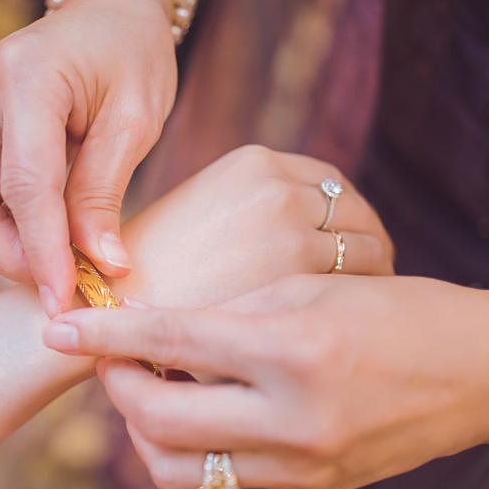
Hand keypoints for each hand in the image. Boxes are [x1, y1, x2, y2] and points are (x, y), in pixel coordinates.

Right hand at [0, 0, 177, 316]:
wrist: (108, 12)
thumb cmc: (131, 55)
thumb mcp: (135, 120)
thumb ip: (105, 192)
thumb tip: (100, 264)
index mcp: (28, 77)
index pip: (24, 185)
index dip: (42, 251)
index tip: (64, 299)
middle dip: (10, 255)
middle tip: (61, 285)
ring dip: (3, 242)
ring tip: (57, 260)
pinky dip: (2, 219)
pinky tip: (42, 231)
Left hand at [44, 274, 488, 488]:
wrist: (473, 372)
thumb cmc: (395, 311)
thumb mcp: (308, 290)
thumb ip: (227, 313)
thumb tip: (154, 328)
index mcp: (292, 350)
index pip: (170, 340)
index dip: (104, 332)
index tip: (57, 327)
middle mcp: (293, 420)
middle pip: (156, 419)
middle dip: (114, 386)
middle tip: (108, 356)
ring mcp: (301, 465)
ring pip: (175, 467)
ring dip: (144, 427)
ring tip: (150, 383)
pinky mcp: (308, 488)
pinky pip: (219, 479)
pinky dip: (190, 445)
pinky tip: (196, 406)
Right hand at [111, 144, 393, 308]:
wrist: (116, 312)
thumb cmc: (154, 280)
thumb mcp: (203, 220)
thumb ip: (253, 216)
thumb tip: (304, 234)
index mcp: (254, 162)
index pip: (329, 182)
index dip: (343, 219)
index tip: (347, 249)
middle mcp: (278, 182)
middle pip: (355, 210)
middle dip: (365, 245)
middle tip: (366, 282)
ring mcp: (291, 221)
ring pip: (369, 247)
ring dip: (373, 275)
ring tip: (361, 309)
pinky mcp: (299, 267)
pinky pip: (364, 280)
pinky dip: (367, 299)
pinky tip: (352, 326)